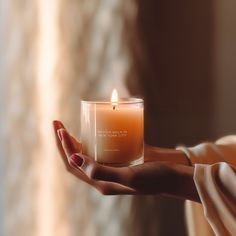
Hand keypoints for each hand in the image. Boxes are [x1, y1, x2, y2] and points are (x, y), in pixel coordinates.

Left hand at [53, 120, 199, 201]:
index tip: (60, 130)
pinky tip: (87, 130)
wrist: (172, 176)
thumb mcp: (129, 176)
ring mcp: (109, 167)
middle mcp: (102, 176)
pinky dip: (88, 140)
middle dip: (63, 142)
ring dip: (72, 141)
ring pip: (84, 154)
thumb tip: (74, 160)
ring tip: (65, 127)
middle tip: (57, 123)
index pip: (73, 165)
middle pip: (75, 159)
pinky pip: (96, 150)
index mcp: (101, 183)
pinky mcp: (117, 159)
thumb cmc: (154, 177)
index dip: (64, 148)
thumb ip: (101, 172)